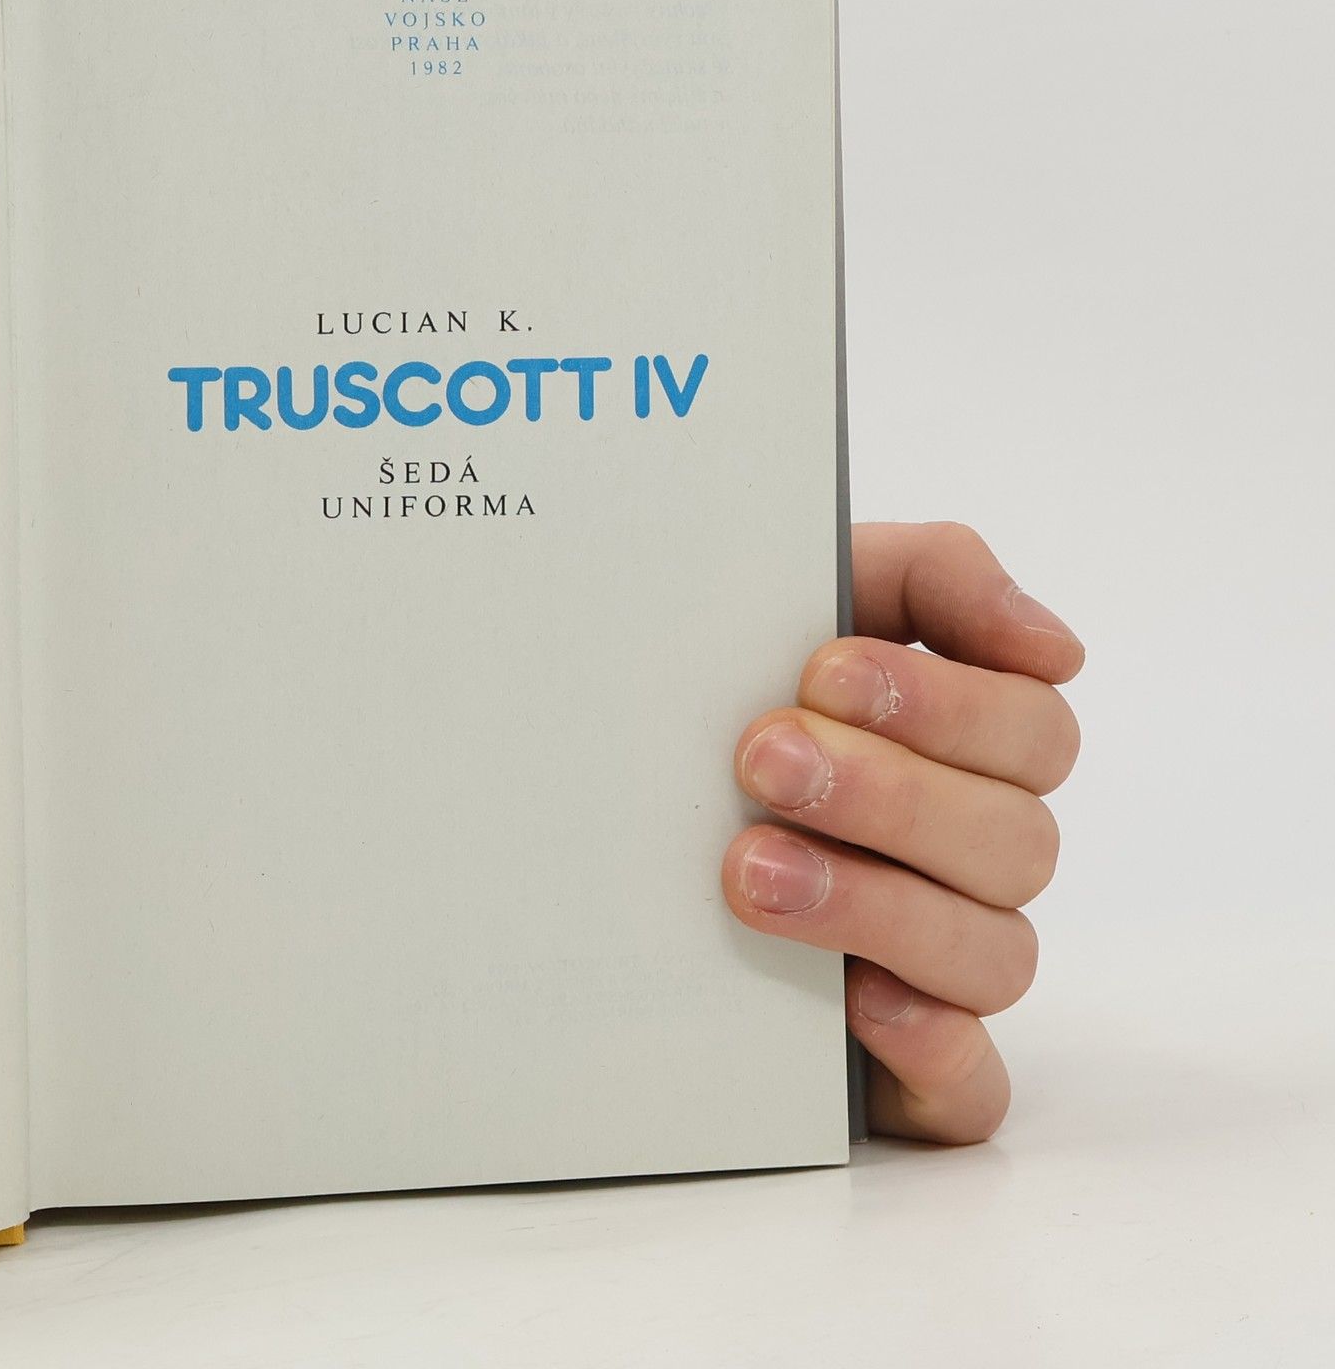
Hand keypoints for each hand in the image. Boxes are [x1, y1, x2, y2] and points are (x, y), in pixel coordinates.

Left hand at [722, 521, 1082, 1143]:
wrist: (609, 795)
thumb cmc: (736, 682)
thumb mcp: (815, 595)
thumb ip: (932, 574)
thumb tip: (1052, 646)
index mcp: (977, 748)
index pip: (1031, 730)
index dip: (941, 703)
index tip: (822, 671)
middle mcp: (978, 857)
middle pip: (1013, 840)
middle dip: (886, 793)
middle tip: (761, 758)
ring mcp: (949, 963)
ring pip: (990, 955)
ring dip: (874, 905)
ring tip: (751, 870)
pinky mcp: (911, 1064)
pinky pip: (970, 1087)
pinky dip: (929, 1046)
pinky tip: (854, 1001)